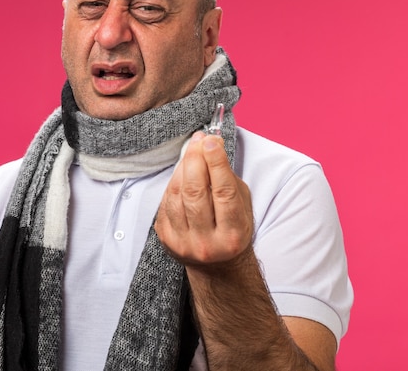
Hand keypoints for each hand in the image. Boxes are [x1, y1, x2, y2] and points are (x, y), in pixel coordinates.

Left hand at [155, 132, 252, 268]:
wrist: (217, 265)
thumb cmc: (232, 228)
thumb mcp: (242, 206)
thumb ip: (228, 179)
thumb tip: (210, 145)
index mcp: (232, 234)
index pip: (223, 192)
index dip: (216, 164)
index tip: (211, 142)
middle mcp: (207, 243)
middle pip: (195, 192)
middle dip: (195, 160)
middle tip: (198, 141)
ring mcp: (183, 243)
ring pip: (176, 195)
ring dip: (182, 168)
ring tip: (191, 154)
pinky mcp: (166, 239)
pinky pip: (165, 203)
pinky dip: (173, 183)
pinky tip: (182, 174)